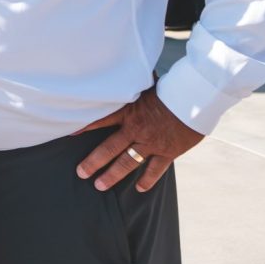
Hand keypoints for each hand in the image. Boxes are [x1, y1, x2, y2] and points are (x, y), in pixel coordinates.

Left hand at [75, 87, 203, 191]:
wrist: (196, 98)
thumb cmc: (171, 89)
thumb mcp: (147, 86)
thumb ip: (133, 88)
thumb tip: (124, 74)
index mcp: (129, 111)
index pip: (101, 120)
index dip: (84, 127)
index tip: (68, 134)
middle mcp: (136, 129)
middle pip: (109, 148)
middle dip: (93, 162)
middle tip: (81, 173)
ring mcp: (151, 143)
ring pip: (127, 162)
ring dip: (112, 175)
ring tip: (99, 185)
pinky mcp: (167, 151)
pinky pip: (155, 169)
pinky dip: (147, 180)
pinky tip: (139, 188)